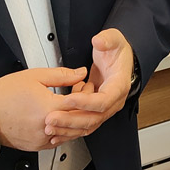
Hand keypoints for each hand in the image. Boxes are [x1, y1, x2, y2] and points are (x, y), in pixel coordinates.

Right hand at [0, 66, 87, 151]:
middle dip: (86, 107)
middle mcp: (46, 128)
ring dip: (77, 120)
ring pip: (71, 133)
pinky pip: (59, 140)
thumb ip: (62, 75)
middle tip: (85, 95)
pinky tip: (63, 118)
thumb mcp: (36, 76)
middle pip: (79, 121)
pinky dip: (65, 130)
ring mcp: (41, 139)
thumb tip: (80, 73)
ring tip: (74, 106)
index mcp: (48, 109)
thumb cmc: (5, 94)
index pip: (81, 104)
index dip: (88, 93)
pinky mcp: (36, 146)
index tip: (87, 86)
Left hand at [44, 29, 134, 145]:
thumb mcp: (114, 40)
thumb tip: (99, 41)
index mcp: (119, 86)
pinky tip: (55, 130)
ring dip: (67, 127)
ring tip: (49, 126)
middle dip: (71, 119)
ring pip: (87, 124)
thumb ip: (107, 39)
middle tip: (52, 117)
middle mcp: (113, 101)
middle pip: (94, 118)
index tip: (68, 99)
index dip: (85, 102)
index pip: (104, 100)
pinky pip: (82, 124)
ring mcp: (104, 108)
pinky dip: (68, 129)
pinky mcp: (95, 111)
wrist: (119, 60)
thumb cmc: (117, 52)